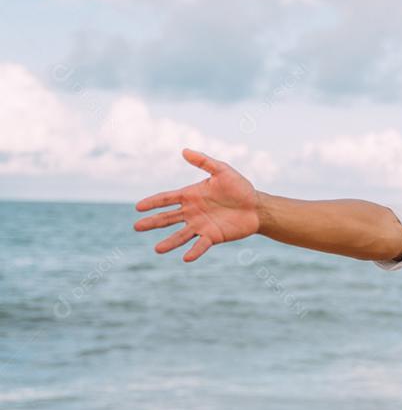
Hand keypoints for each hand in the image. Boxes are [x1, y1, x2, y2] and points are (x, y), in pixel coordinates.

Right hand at [133, 148, 259, 261]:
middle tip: (137, 227)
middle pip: (167, 218)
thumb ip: (204, 162)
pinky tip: (186, 258)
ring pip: (181, 235)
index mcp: (190, 196)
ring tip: (158, 249)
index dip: (153, 202)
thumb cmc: (239, 188)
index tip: (139, 206)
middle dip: (152, 222)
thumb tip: (184, 151)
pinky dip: (194, 251)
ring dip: (169, 242)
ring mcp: (201, 225)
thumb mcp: (222, 171)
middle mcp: (192, 212)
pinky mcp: (212, 236)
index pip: (167, 199)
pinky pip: (201, 245)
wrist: (256, 206)